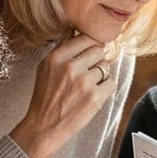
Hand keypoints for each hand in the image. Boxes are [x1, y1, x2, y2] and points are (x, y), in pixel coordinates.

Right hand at [9, 33, 116, 157]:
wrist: (44, 127)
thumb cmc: (46, 97)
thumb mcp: (45, 68)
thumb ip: (62, 50)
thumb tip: (77, 30)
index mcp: (57, 57)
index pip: (86, 38)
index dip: (91, 45)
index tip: (90, 53)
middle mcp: (70, 67)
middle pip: (99, 51)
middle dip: (96, 61)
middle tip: (88, 73)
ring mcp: (84, 82)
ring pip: (106, 67)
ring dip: (101, 76)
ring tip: (87, 86)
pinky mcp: (95, 97)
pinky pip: (112, 83)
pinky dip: (105, 89)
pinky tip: (93, 95)